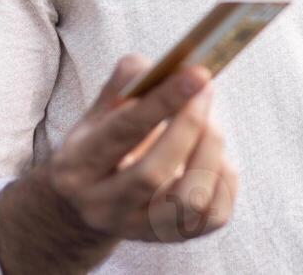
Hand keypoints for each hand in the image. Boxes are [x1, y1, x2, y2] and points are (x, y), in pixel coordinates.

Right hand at [0, 55, 238, 272]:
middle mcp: (104, 207)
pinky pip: (214, 215)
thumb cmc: (100, 146)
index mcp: (78, 167)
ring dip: (211, 152)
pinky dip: (225, 179)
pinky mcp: (173, 238)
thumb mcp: (97, 113)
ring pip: (190, 201)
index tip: (198, 73)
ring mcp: (139, 229)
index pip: (123, 133)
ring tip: (209, 125)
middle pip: (153, 172)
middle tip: (206, 88)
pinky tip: (213, 158)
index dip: (163, 101)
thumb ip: (126, 85)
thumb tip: (163, 64)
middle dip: (189, 124)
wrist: (85, 208)